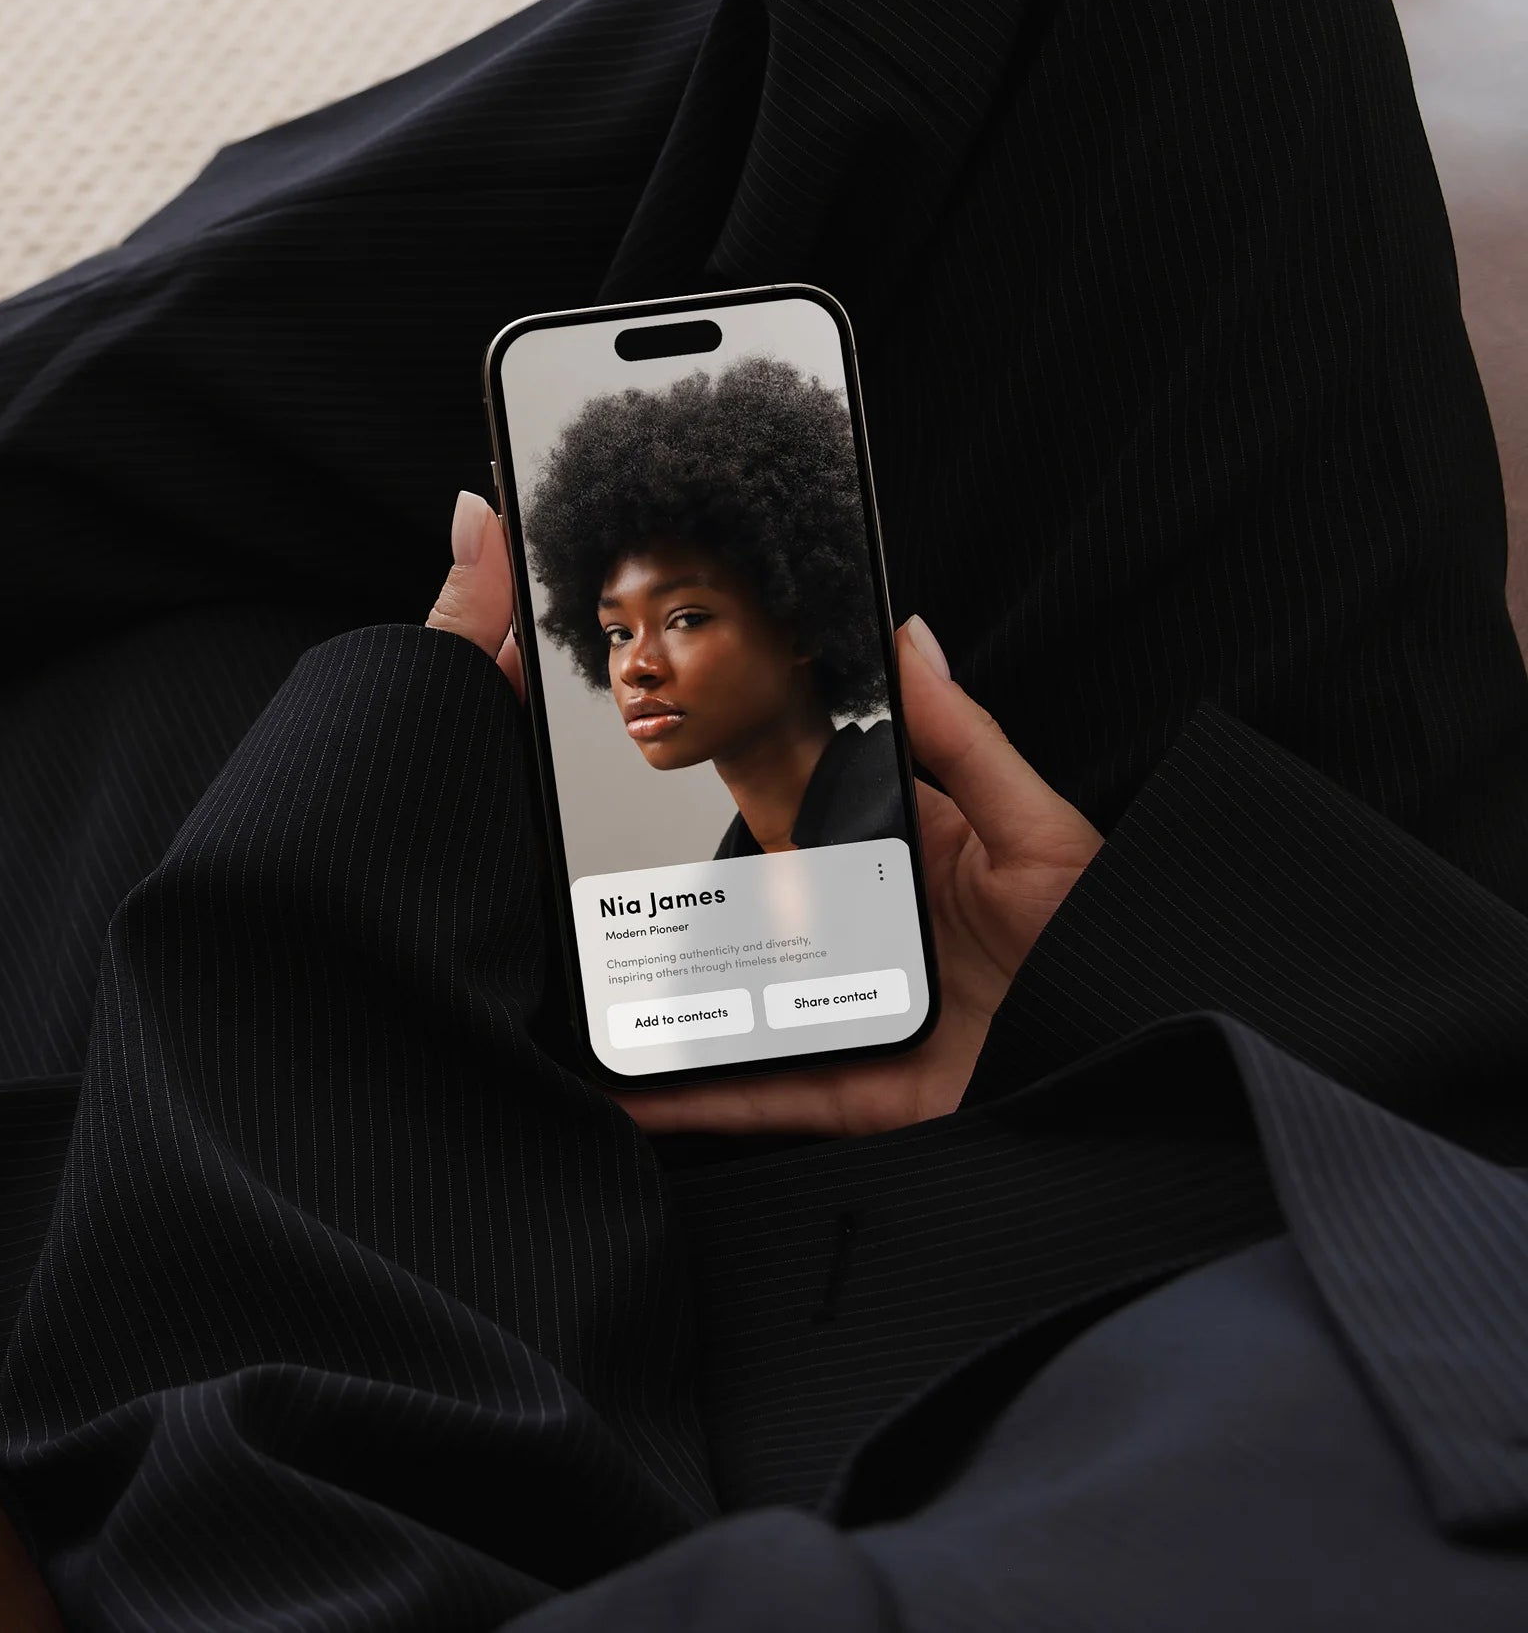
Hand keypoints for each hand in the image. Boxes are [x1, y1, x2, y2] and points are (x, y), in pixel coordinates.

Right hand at [424, 496, 1099, 1136]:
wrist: (1150, 1061)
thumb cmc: (1118, 945)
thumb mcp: (1037, 828)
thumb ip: (961, 738)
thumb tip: (908, 635)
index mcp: (919, 859)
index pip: (812, 814)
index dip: (741, 793)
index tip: (664, 765)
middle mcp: (880, 939)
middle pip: (758, 916)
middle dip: (676, 909)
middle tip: (586, 886)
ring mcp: (862, 1016)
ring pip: (740, 1007)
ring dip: (664, 1006)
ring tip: (583, 990)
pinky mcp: (863, 1092)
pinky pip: (765, 1093)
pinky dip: (694, 1097)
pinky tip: (632, 1086)